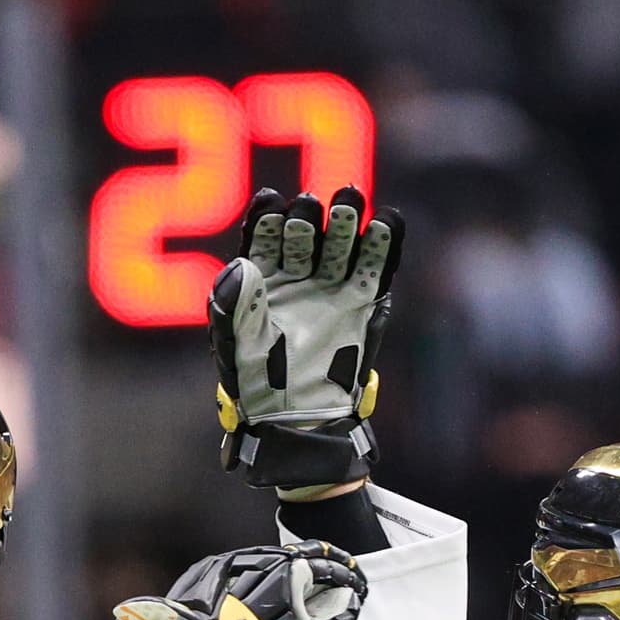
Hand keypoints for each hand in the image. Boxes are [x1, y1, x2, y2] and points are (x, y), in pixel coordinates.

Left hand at [210, 185, 403, 494]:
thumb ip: (234, 303)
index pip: (265, 239)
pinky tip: (385, 221)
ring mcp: (331, 288)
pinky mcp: (363, 303)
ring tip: (349, 200)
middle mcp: (297, 279)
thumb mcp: (235, 343)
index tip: (271, 206)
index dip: (267, 220)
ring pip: (340, 245)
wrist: (297, 419)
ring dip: (345, 221)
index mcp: (260, 281)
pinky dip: (383, 244)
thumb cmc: (258, 383)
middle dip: (307, 219)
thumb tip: (242, 264)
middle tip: (310, 207)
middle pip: (305, 236)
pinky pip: (375, 268)